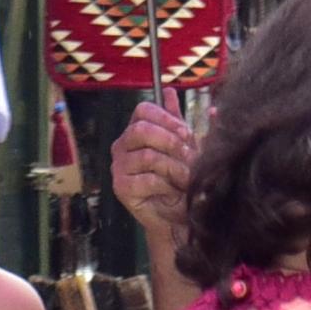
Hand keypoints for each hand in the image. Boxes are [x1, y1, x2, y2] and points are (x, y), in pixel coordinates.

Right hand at [112, 100, 197, 253]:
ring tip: (187, 179)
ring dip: (175, 168)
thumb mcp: (187, 149)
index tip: (187, 133)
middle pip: (141, 130)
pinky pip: (147, 180)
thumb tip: (170, 91)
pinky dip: (167, 186)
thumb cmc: (183, 182)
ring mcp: (119, 166)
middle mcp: (123, 145)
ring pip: (148, 156)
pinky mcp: (121, 187)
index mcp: (138, 131)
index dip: (167, 118)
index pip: (143, 110)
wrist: (180, 218)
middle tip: (191, 158)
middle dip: (172, 143)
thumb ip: (180, 123)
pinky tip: (175, 192)